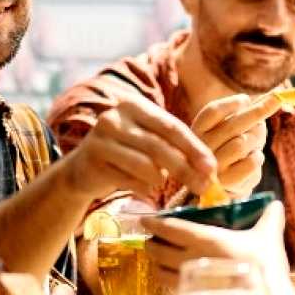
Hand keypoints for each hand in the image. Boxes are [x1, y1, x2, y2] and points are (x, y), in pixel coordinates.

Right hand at [67, 95, 215, 201]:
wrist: (82, 169)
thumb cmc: (125, 153)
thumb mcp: (147, 139)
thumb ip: (174, 146)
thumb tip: (209, 169)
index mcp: (133, 105)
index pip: (171, 127)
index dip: (194, 148)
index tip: (212, 168)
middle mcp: (114, 118)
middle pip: (159, 146)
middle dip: (185, 169)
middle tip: (203, 187)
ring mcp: (100, 139)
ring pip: (145, 166)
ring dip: (160, 180)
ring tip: (161, 184)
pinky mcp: (93, 162)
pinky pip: (129, 181)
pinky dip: (143, 188)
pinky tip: (144, 189)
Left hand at [142, 201, 294, 294]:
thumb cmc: (265, 267)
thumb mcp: (267, 238)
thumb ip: (268, 219)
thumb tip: (276, 203)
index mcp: (205, 239)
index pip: (170, 228)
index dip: (154, 223)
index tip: (145, 219)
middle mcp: (191, 258)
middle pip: (158, 249)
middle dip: (151, 244)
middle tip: (151, 240)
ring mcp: (190, 281)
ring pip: (159, 270)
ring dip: (154, 263)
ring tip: (156, 260)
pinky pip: (170, 288)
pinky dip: (165, 281)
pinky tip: (170, 280)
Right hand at [191, 94, 280, 195]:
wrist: (220, 185)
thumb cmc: (227, 148)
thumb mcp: (228, 128)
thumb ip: (244, 112)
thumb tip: (274, 96)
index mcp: (197, 130)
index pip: (212, 112)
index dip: (231, 104)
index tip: (246, 98)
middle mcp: (201, 148)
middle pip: (232, 125)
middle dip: (257, 112)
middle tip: (275, 101)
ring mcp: (214, 166)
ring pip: (243, 143)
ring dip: (257, 138)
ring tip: (255, 142)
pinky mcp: (228, 181)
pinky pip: (251, 162)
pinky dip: (258, 157)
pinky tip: (253, 157)